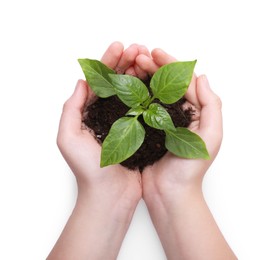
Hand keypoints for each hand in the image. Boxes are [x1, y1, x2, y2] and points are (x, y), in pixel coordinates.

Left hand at [48, 42, 149, 259]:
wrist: (110, 195)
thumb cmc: (88, 170)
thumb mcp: (68, 138)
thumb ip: (71, 108)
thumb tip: (82, 81)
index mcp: (90, 113)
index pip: (99, 81)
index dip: (108, 62)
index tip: (119, 47)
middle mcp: (108, 115)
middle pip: (117, 82)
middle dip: (126, 63)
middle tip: (138, 48)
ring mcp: (126, 122)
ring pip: (132, 91)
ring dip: (139, 74)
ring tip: (147, 58)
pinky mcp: (141, 132)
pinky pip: (145, 108)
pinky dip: (150, 93)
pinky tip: (156, 81)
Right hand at [136, 49, 235, 258]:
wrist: (169, 193)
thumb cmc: (190, 170)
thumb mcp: (211, 138)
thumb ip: (212, 106)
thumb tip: (203, 77)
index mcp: (195, 112)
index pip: (183, 81)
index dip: (170, 64)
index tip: (155, 52)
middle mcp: (177, 113)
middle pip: (165, 83)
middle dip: (153, 66)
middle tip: (138, 54)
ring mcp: (159, 120)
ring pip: (151, 91)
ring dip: (141, 76)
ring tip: (130, 64)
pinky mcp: (145, 129)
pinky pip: (139, 106)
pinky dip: (132, 93)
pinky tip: (124, 84)